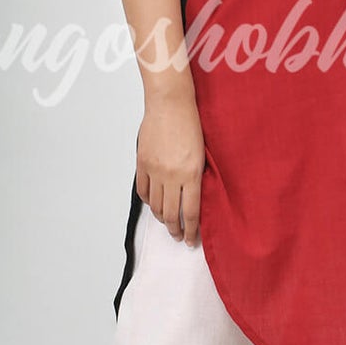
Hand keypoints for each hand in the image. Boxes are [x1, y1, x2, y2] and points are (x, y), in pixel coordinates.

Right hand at [135, 89, 204, 242]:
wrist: (171, 103)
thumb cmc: (191, 123)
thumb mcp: (202, 154)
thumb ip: (197, 177)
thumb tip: (192, 198)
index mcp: (191, 174)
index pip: (190, 213)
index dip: (191, 231)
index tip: (192, 241)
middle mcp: (172, 176)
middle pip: (171, 214)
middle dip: (176, 230)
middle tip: (179, 236)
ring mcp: (154, 170)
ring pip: (155, 205)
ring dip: (161, 218)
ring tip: (167, 223)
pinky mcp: (142, 163)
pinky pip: (143, 190)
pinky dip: (147, 201)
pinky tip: (153, 204)